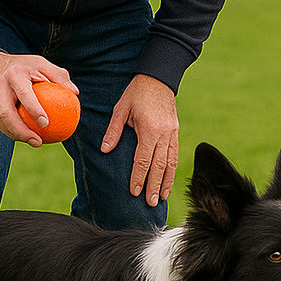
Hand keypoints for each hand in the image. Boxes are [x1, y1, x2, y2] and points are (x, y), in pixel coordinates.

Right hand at [0, 52, 77, 146]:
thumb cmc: (22, 66)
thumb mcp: (40, 63)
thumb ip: (58, 75)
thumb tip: (75, 92)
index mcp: (14, 75)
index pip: (24, 94)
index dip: (34, 109)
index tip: (46, 123)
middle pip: (7, 113)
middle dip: (21, 131)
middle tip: (38, 141)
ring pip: (1, 122)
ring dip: (17, 135)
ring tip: (35, 142)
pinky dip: (11, 131)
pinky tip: (25, 137)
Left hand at [102, 74, 178, 206]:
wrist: (159, 77)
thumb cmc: (137, 92)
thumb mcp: (121, 109)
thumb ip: (114, 131)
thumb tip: (105, 150)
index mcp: (149, 129)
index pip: (144, 159)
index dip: (139, 177)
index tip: (134, 192)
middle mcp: (164, 133)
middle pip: (160, 165)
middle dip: (155, 186)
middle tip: (151, 203)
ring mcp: (172, 133)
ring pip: (171, 162)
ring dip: (167, 181)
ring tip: (163, 197)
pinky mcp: (176, 131)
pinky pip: (175, 154)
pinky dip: (173, 170)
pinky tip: (169, 180)